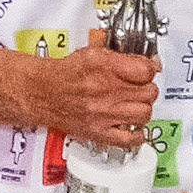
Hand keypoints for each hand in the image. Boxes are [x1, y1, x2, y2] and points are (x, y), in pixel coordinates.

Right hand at [34, 43, 158, 145]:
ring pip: (144, 114)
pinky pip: (130, 139)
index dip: (151, 70)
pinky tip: (132, 127)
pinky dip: (136, 134)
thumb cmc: (66, 74)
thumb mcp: (93, 53)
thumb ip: (121, 57)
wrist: (41, 92)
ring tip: (135, 106)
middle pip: (148, 93)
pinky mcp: (98, 132)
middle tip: (141, 88)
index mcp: (104, 66)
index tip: (148, 72)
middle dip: (147, 89)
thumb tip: (148, 62)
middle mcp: (104, 90)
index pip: (146, 70)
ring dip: (143, 109)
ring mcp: (102, 113)